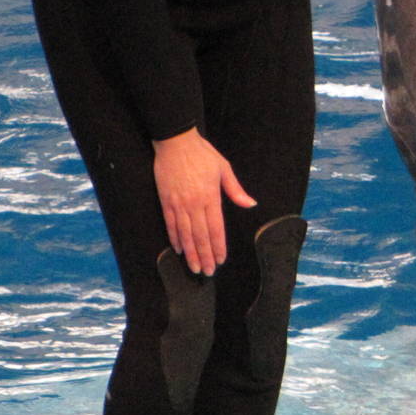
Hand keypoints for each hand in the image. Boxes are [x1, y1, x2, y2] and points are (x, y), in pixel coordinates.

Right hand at [153, 127, 257, 275]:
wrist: (175, 142)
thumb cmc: (203, 154)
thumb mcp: (224, 169)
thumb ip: (235, 190)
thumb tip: (250, 204)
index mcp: (211, 197)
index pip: (216, 229)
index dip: (218, 247)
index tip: (221, 260)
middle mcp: (194, 204)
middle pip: (200, 236)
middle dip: (205, 256)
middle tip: (208, 272)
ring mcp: (178, 203)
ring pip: (185, 234)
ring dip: (190, 253)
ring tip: (194, 267)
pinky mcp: (165, 200)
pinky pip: (170, 224)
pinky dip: (174, 238)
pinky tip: (178, 249)